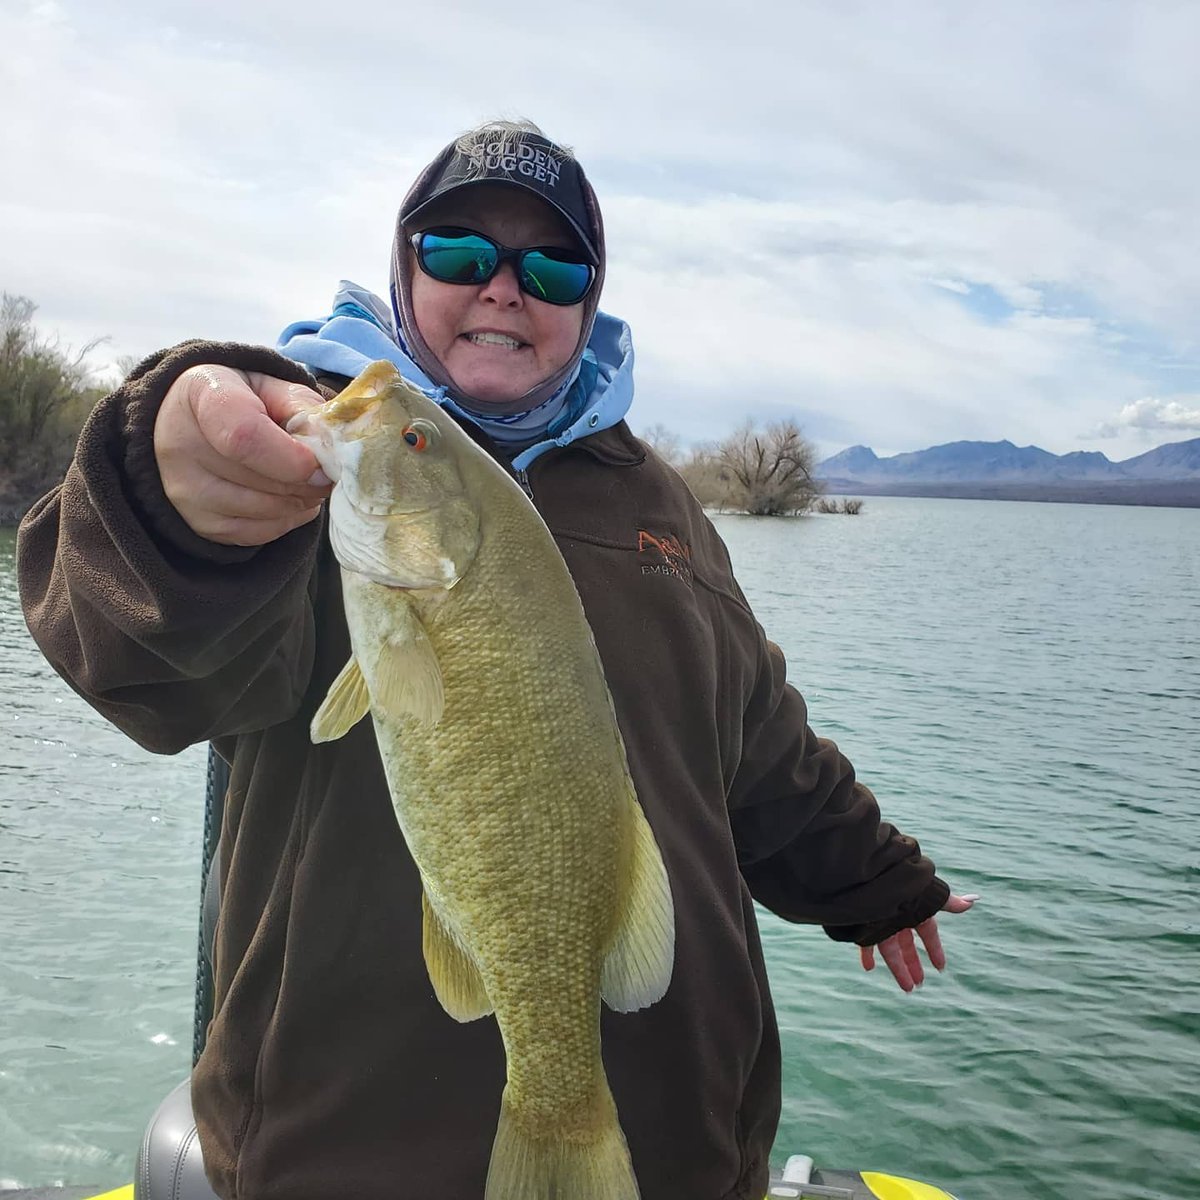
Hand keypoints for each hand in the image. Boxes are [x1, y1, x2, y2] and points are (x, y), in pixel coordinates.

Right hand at [154, 365, 332, 545]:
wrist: (194, 422)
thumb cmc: (243, 401)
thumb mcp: (274, 388)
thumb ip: (305, 411)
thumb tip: (330, 450)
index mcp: (202, 394)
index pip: (244, 437)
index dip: (291, 458)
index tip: (321, 464)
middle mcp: (180, 444)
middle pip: (260, 480)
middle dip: (307, 482)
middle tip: (326, 473)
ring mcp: (184, 489)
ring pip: (263, 511)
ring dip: (300, 501)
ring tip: (308, 482)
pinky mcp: (198, 522)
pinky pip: (257, 533)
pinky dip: (286, 520)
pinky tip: (290, 498)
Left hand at [859, 893, 976, 992]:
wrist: (874, 877)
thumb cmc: (904, 884)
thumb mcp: (929, 895)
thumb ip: (949, 902)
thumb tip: (972, 902)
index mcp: (915, 910)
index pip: (928, 933)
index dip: (935, 949)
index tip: (941, 967)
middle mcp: (899, 918)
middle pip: (908, 946)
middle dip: (913, 964)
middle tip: (919, 983)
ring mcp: (882, 922)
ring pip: (891, 951)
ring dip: (898, 969)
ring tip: (907, 988)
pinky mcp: (865, 925)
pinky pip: (867, 944)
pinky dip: (867, 955)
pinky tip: (869, 967)